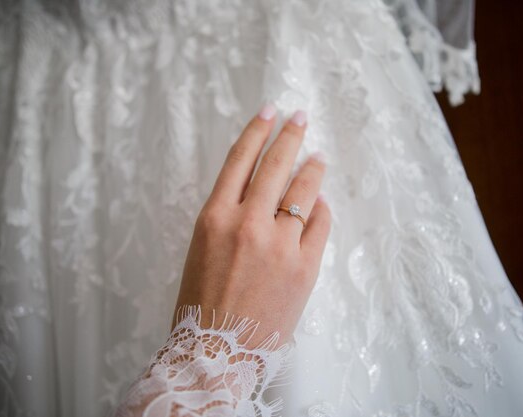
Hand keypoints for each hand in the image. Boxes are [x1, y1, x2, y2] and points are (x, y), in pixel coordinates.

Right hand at [172, 105, 330, 347]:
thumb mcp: (202, 250)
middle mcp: (247, 223)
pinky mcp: (305, 266)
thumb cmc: (202, 305)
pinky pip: (319, 224)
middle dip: (290, 135)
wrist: (218, 352)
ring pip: (302, 190)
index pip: (240, 160)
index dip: (257, 131)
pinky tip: (320, 202)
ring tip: (318, 156)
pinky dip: (321, 209)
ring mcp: (279, 244)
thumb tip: (266, 193)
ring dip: (312, 168)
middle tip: (300, 117)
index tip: (270, 111)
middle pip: (275, 165)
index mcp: (213, 218)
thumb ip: (229, 218)